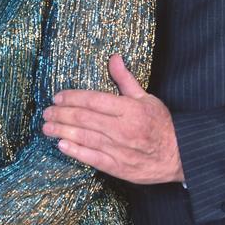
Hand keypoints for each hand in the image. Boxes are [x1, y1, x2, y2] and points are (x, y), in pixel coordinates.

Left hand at [43, 54, 183, 183]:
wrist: (179, 155)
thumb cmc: (161, 124)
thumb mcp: (146, 97)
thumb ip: (125, 79)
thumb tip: (113, 58)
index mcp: (129, 109)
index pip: (94, 100)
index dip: (73, 97)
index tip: (57, 97)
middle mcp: (122, 129)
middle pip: (85, 119)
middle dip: (62, 114)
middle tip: (46, 112)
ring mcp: (119, 150)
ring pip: (85, 138)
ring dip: (62, 131)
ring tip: (47, 127)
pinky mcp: (118, 167)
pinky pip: (93, 158)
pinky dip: (76, 151)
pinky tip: (62, 145)